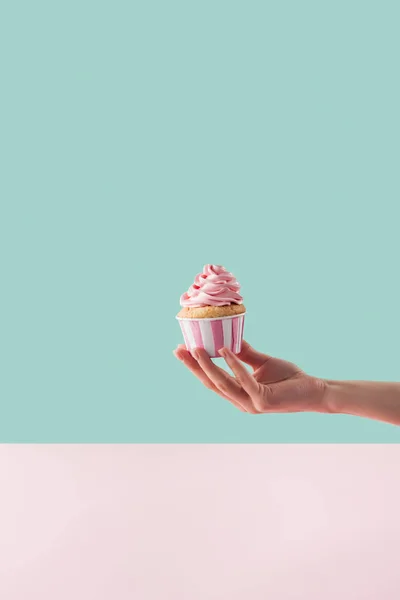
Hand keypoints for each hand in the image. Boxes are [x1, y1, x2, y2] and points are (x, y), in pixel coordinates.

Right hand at [174, 341, 326, 413]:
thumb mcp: (262, 363)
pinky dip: (234, 365)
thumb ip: (245, 354)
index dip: (195, 367)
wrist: (314, 390)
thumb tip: (228, 338)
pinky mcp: (263, 402)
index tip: (181, 350)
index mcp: (239, 394)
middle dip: (193, 367)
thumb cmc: (289, 378)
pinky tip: (225, 350)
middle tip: (179, 349)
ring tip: (196, 348)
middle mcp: (241, 402)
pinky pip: (245, 381)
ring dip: (208, 366)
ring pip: (223, 384)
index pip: (211, 381)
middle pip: (211, 384)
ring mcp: (251, 404)